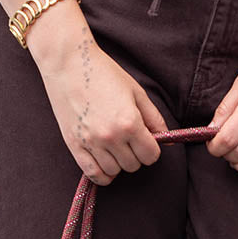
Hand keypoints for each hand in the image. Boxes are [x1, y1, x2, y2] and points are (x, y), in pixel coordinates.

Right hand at [37, 27, 168, 185]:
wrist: (68, 63)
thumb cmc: (104, 73)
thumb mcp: (136, 92)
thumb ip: (155, 119)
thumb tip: (169, 141)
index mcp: (130, 122)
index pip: (151, 155)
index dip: (152, 149)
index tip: (147, 141)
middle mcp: (111, 137)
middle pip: (134, 165)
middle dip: (136, 155)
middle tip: (129, 140)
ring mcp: (91, 143)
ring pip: (115, 171)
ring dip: (119, 163)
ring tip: (115, 146)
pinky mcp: (74, 145)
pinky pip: (92, 174)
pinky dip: (102, 175)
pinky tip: (105, 164)